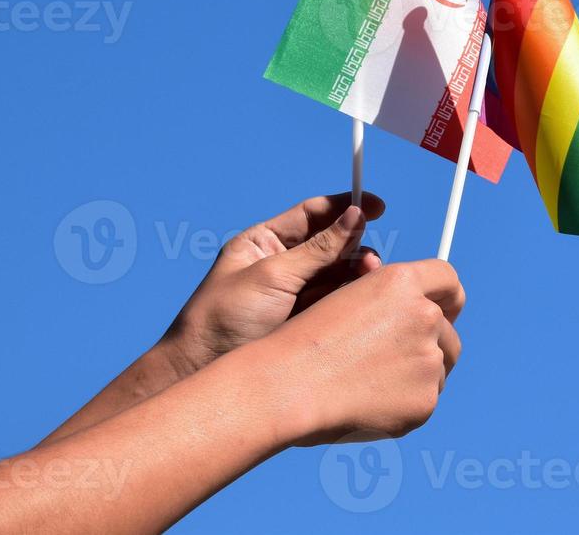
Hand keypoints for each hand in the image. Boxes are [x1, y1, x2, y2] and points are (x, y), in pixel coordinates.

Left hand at [161, 192, 386, 373]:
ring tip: (369, 275)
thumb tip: (356, 216)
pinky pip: (337, 299)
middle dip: (354, 244)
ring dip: (357, 270)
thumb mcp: (272, 275)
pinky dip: (353, 294)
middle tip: (370, 256)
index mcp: (264, 242)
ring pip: (338, 272)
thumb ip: (318, 249)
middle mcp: (282, 264)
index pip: (312, 214)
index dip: (345, 206)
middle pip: (330, 242)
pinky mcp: (305, 319)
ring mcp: (295, 293)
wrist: (201, 372)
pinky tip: (364, 296)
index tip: (377, 206)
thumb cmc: (222, 319)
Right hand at [253, 259, 466, 443]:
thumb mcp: (348, 299)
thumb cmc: (303, 345)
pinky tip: (367, 405)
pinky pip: (425, 399)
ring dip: (417, 374)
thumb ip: (389, 300)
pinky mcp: (425, 400)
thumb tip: (418, 306)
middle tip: (395, 360)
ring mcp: (428, 359)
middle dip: (430, 343)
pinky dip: (404, 404)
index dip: (447, 297)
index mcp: (401, 282)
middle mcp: (424, 315)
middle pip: (448, 330)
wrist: (283, 389)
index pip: (447, 280)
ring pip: (439, 367)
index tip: (444, 311)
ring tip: (369, 384)